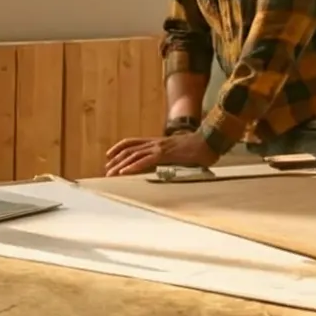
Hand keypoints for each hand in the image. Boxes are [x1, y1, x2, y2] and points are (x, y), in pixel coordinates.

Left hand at [103, 132, 217, 175]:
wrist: (209, 142)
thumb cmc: (199, 149)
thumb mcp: (180, 153)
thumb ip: (171, 157)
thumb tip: (167, 165)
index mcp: (159, 142)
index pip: (133, 142)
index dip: (119, 147)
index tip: (109, 155)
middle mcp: (156, 143)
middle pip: (129, 149)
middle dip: (116, 159)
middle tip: (106, 169)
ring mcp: (160, 147)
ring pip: (134, 155)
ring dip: (120, 165)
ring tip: (110, 174)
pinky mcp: (165, 154)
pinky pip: (144, 161)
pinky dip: (132, 166)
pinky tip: (124, 172)